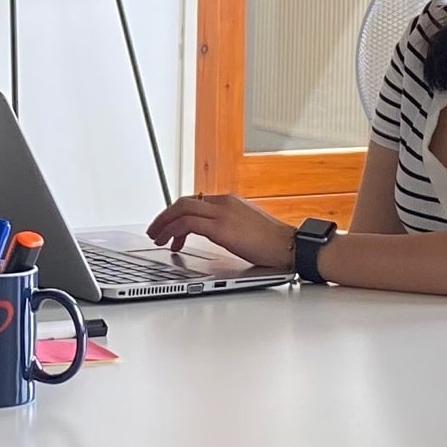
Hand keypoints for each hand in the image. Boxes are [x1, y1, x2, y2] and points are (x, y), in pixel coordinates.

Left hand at [147, 194, 297, 269]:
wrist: (291, 246)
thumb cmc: (273, 243)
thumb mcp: (246, 227)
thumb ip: (228, 225)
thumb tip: (212, 234)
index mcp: (229, 201)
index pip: (195, 201)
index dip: (176, 214)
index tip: (169, 227)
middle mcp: (224, 202)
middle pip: (183, 201)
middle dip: (164, 216)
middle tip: (155, 230)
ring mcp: (222, 213)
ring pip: (181, 209)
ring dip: (164, 224)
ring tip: (157, 238)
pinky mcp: (221, 228)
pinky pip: (187, 223)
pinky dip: (173, 231)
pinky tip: (170, 242)